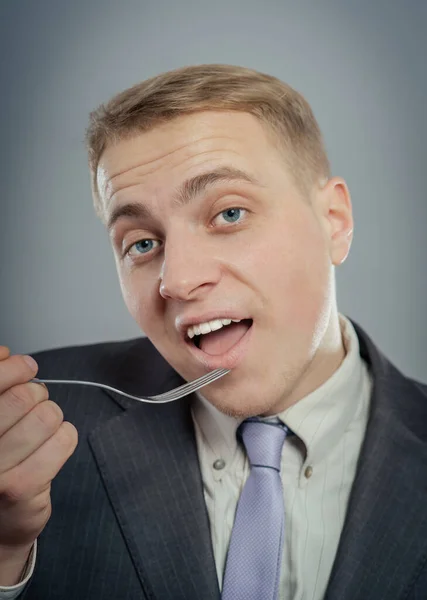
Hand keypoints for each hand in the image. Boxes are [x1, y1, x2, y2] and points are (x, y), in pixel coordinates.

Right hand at [0, 346, 77, 584]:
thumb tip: (6, 354)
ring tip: (42, 432)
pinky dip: (65, 437)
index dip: (14, 367)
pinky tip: (53, 449)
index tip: (26, 366)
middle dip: (36, 396)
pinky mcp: (20, 488)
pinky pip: (63, 439)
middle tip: (34, 408)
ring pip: (46, 416)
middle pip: (22, 396)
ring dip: (52, 418)